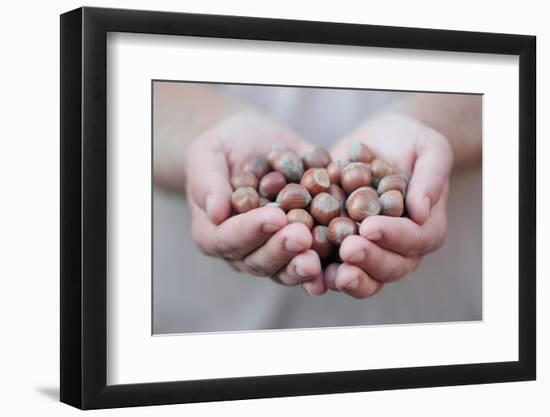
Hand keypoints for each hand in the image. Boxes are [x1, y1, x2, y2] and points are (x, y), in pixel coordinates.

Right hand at [184, 111, 324, 289]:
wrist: (258, 144)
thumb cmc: (225, 146)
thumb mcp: (208, 153)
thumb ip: (208, 180)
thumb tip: (216, 212)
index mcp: (213, 232)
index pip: (228, 238)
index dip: (251, 230)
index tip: (275, 217)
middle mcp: (243, 250)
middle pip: (259, 260)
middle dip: (282, 249)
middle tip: (303, 236)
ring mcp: (274, 252)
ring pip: (286, 269)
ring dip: (303, 266)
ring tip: (321, 258)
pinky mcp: (302, 248)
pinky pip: (315, 262)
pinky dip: (329, 265)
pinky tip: (345, 261)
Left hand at [326, 113, 453, 298]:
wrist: (376, 141)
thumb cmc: (409, 141)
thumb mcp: (429, 148)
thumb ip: (431, 177)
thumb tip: (422, 212)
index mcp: (426, 228)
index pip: (415, 239)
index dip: (394, 236)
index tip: (370, 227)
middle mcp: (399, 249)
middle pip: (390, 267)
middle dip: (368, 260)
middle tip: (347, 249)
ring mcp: (369, 252)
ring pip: (363, 278)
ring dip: (346, 279)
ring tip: (328, 274)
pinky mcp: (340, 249)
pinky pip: (332, 268)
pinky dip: (319, 273)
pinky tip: (304, 268)